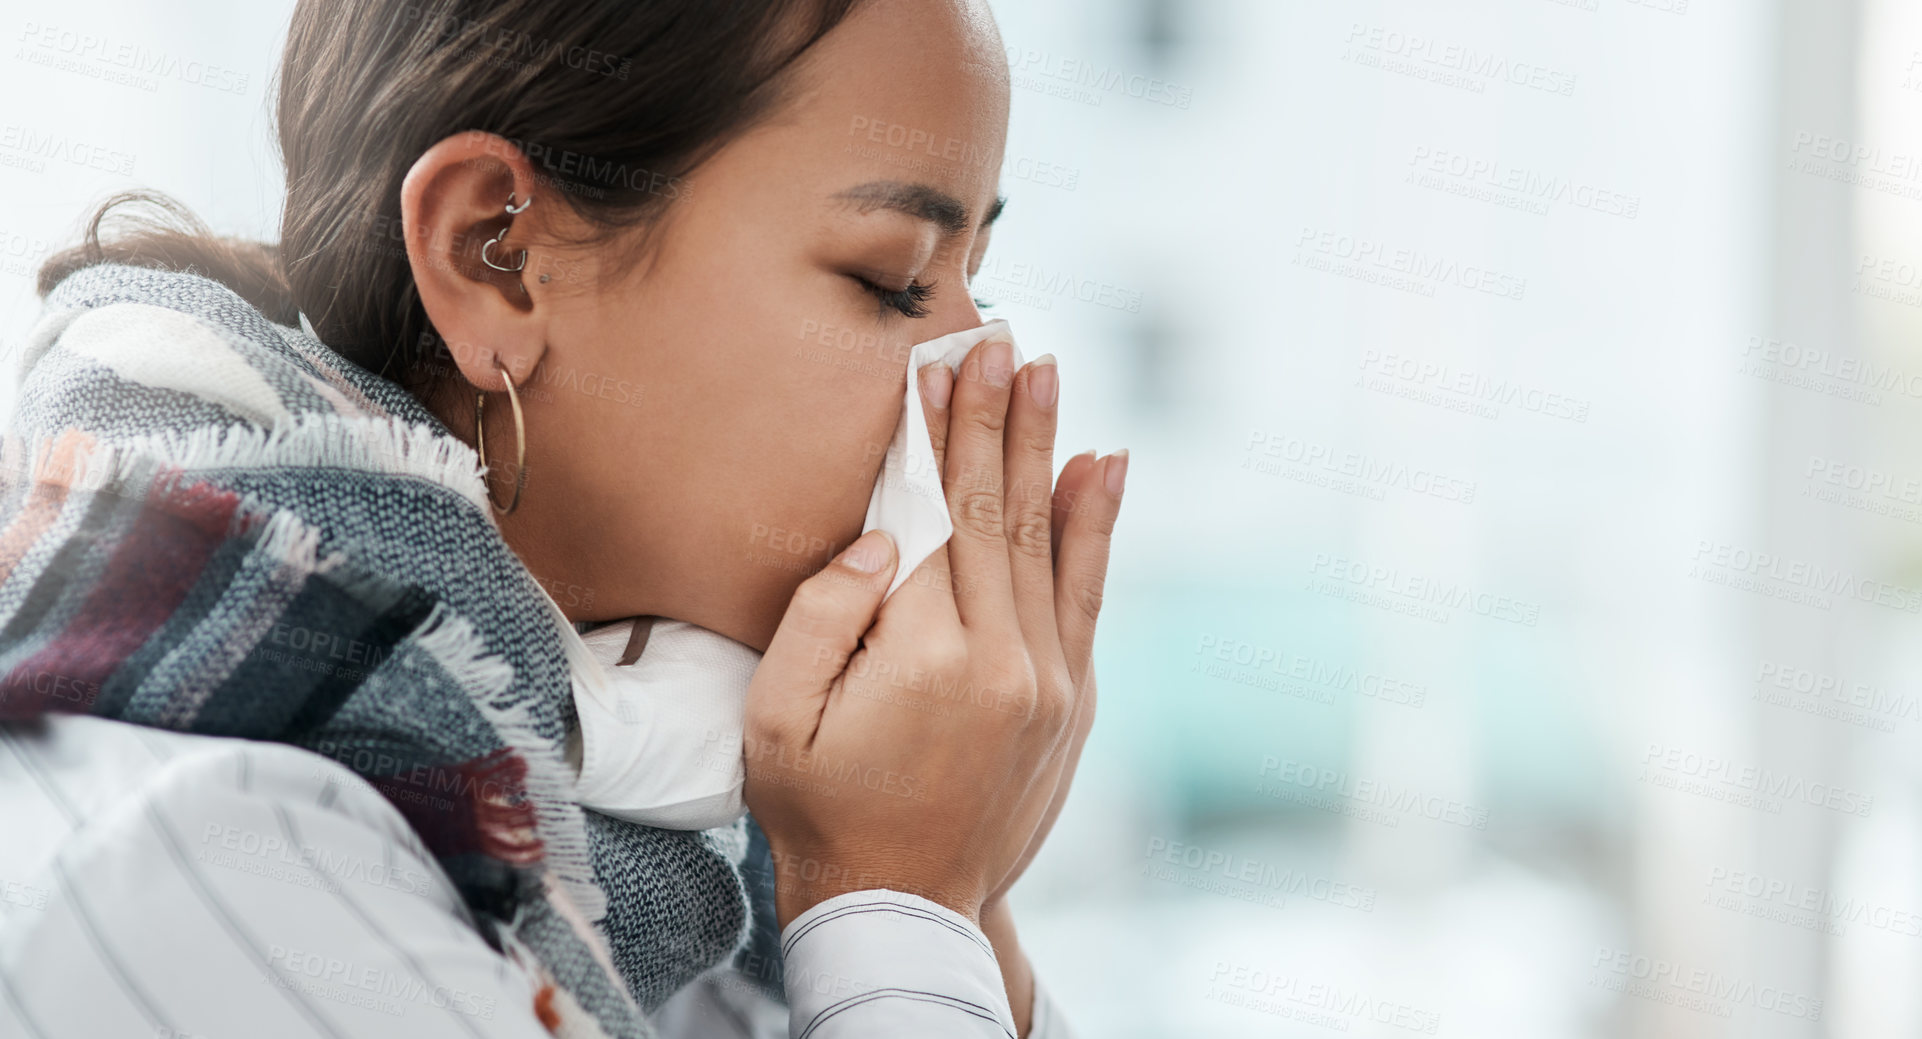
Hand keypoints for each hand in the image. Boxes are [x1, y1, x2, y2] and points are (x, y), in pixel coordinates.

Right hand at [742, 336, 1124, 929]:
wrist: (906, 907)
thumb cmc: (822, 810)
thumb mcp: (777, 721)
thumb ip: (824, 617)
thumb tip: (881, 535)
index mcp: (926, 659)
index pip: (934, 515)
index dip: (935, 435)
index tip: (939, 364)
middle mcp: (1004, 662)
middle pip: (996, 512)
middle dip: (994, 418)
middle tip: (1001, 338)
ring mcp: (1051, 681)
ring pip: (1048, 540)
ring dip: (1045, 449)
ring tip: (1048, 373)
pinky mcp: (1073, 700)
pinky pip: (1086, 592)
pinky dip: (1093, 525)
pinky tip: (1100, 466)